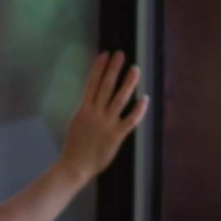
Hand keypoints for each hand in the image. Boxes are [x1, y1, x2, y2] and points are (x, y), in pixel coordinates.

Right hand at [59, 51, 148, 181]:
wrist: (74, 166)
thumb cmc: (74, 148)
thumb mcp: (77, 124)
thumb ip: (86, 112)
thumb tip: (93, 101)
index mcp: (83, 109)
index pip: (92, 83)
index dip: (98, 68)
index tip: (104, 54)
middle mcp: (95, 113)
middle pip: (106, 86)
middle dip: (113, 69)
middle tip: (120, 54)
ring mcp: (106, 124)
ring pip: (119, 98)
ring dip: (128, 82)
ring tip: (135, 69)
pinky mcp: (116, 135)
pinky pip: (130, 120)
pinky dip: (139, 109)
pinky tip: (145, 98)